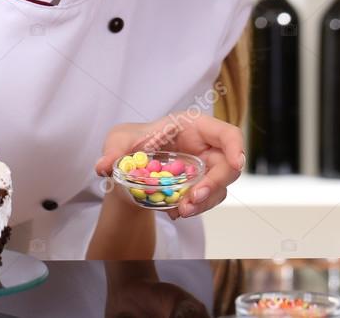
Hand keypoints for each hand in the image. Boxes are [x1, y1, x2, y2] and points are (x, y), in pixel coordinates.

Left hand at [94, 113, 245, 219]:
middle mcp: (204, 147)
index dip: (236, 146)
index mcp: (193, 126)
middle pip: (228, 165)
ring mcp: (205, 168)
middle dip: (214, 184)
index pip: (227, 133)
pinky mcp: (199, 187)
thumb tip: (103, 166)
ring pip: (219, 187)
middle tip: (193, 198)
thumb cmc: (130, 143)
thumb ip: (113, 151)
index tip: (236, 164)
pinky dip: (193, 208)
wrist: (128, 167)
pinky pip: (206, 200)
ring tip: (181, 211)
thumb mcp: (119, 141)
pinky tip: (174, 212)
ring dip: (204, 202)